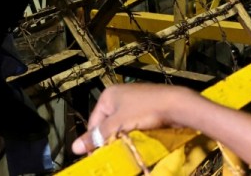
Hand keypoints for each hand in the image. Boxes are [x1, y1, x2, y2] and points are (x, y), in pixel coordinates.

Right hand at [71, 83, 192, 154]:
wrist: (176, 104)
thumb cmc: (145, 110)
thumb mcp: (118, 124)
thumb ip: (97, 136)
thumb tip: (74, 148)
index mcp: (108, 95)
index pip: (93, 122)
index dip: (94, 140)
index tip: (98, 156)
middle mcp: (119, 95)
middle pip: (106, 123)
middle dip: (109, 138)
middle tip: (112, 153)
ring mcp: (133, 100)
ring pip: (120, 124)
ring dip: (122, 136)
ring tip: (125, 147)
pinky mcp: (145, 106)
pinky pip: (133, 122)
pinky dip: (133, 131)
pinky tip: (136, 140)